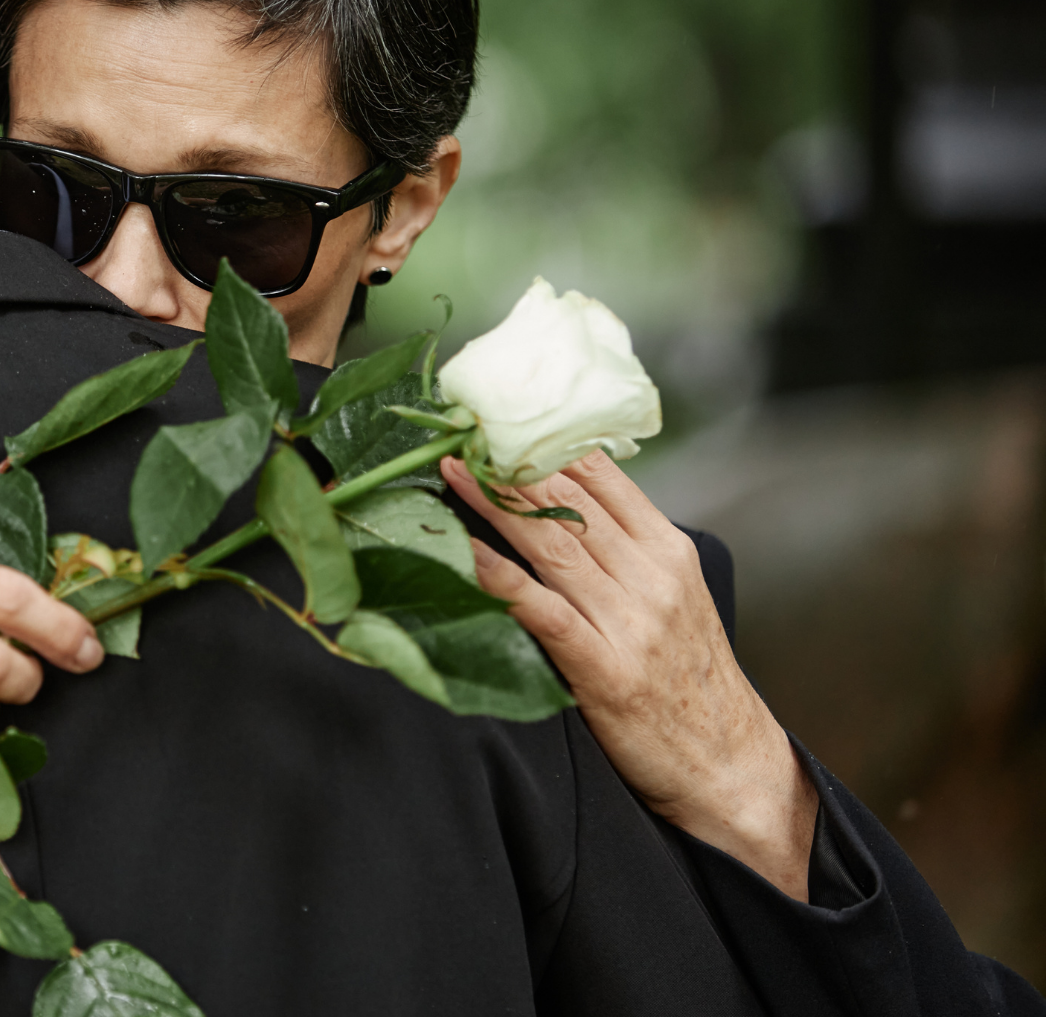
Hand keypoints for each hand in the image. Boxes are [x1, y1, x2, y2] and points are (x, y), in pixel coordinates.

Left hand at [441, 452, 819, 899]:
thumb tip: (564, 501)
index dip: (545, 440)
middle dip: (508, 461)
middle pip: (568, 501)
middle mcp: (650, 575)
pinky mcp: (604, 667)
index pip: (602, 476)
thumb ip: (626, 551)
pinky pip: (542, 609)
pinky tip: (464, 551)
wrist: (729, 766)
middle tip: (457, 427)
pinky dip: (500, 575)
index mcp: (667, 550)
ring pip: (551, 543)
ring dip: (492, 502)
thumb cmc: (689, 681)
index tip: (496, 413)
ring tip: (449, 469)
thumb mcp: (674, 599)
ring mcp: (628, 619)